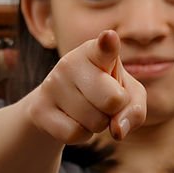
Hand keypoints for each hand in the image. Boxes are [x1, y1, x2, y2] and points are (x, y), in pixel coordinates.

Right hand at [24, 30, 146, 144]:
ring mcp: (52, 84)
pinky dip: (83, 135)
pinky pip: (75, 134)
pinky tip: (74, 121)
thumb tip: (118, 130)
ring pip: (95, 121)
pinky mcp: (38, 109)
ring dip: (98, 124)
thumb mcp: (128, 95)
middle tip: (105, 102)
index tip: (109, 37)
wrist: (59, 105)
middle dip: (115, 109)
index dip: (108, 44)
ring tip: (88, 110)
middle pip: (113, 100)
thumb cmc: (104, 93)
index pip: (103, 48)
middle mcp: (71, 62)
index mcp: (95, 51)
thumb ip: (135, 108)